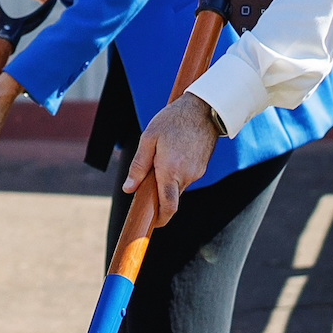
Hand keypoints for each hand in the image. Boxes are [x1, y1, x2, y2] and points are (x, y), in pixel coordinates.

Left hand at [123, 93, 221, 221]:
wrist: (204, 108)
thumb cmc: (172, 121)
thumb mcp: (149, 139)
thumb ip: (138, 166)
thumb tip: (129, 189)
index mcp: (170, 171)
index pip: (168, 206)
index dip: (161, 219)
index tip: (152, 223)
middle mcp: (186, 176)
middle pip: (170, 197)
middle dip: (159, 194)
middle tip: (147, 178)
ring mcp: (197, 173)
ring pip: (178, 186)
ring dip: (168, 180)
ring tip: (162, 156)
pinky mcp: (202, 167)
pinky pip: (186, 177)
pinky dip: (177, 173)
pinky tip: (174, 153)